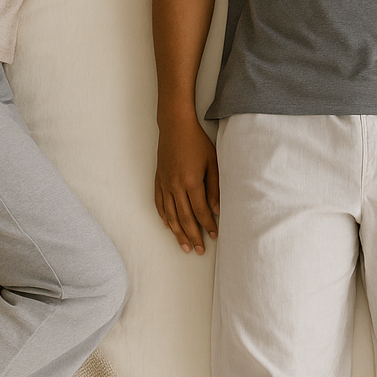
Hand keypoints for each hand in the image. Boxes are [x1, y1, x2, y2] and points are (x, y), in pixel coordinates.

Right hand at [154, 116, 218, 254]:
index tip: (214, 235)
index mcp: (191, 181)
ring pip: (170, 215)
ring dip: (178, 232)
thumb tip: (218, 210)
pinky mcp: (158, 180)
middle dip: (192, 236)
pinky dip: (164, 217)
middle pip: (184, 218)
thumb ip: (215, 187)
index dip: (208, 225)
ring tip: (184, 246)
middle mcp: (175, 185)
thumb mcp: (212, 162)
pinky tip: (169, 226)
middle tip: (199, 250)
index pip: (200, 210)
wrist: (175, 127)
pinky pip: (159, 204)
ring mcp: (164, 184)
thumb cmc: (197, 142)